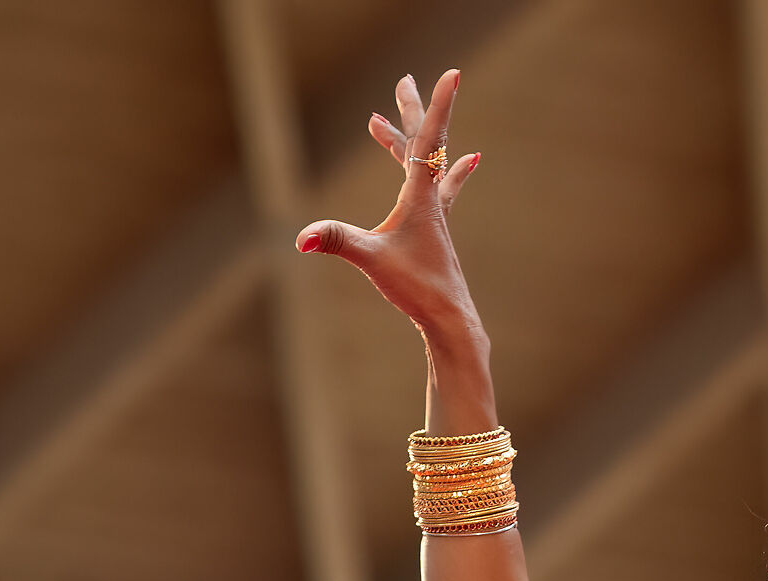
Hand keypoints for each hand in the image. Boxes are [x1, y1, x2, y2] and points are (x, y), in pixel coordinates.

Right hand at [296, 69, 481, 339]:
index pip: (428, 140)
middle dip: (409, 111)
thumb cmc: (418, 288)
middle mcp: (432, 200)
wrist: (452, 320)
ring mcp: (435, 216)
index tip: (452, 74)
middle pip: (423, 143)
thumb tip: (299, 239)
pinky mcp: (435, 232)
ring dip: (406, 141)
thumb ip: (335, 241)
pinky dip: (448, 172)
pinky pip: (441, 190)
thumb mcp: (371, 260)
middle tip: (403, 80)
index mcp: (420, 196)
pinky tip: (468, 162)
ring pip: (425, 166)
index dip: (436, 105)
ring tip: (378, 121)